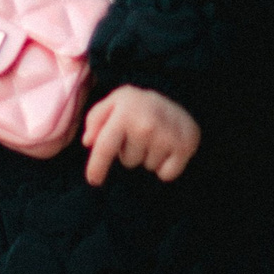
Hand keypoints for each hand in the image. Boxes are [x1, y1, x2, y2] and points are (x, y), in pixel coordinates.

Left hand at [81, 85, 200, 187]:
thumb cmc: (138, 104)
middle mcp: (146, 124)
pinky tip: (169, 147)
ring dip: (149, 157)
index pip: (105, 147)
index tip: (93, 181)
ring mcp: (167, 136)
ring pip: (148, 166)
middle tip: (140, 134)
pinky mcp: (185, 146)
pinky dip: (166, 167)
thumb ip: (95, 120)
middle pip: (128, 161)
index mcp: (124, 112)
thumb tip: (88, 142)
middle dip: (131, 152)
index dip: (97, 167)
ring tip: (156, 137)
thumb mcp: (114, 103)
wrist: (179, 93)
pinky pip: (166, 175)